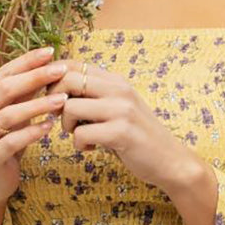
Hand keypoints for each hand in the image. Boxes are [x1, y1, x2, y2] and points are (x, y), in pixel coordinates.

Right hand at [0, 46, 68, 206]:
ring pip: (8, 115)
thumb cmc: (3, 142)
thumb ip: (23, 93)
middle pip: (4, 90)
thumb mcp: (12, 114)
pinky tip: (50, 126)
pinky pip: (11, 142)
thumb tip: (47, 63)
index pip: (2, 74)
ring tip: (62, 99)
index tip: (50, 52)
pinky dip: (32, 132)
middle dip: (35, 77)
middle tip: (61, 70)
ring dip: (37, 105)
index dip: (26, 61)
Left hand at [55, 57, 193, 192]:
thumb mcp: (118, 108)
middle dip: (55, 101)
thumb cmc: (137, 135)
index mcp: (117, 81)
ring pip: (70, 106)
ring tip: (80, 135)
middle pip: (68, 79)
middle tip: (64, 118)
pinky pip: (81, 133)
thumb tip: (57, 88)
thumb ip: (95, 96)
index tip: (54, 99)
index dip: (54, 79)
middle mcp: (120, 89)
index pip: (74, 64)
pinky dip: (79, 144)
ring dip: (67, 125)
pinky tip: (91, 148)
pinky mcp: (121, 132)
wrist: (170, 160)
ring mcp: (122, 110)